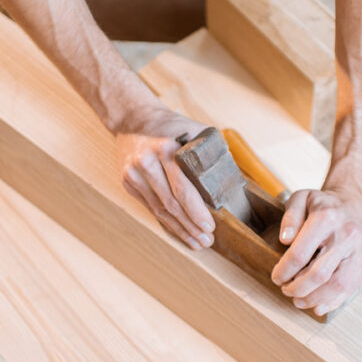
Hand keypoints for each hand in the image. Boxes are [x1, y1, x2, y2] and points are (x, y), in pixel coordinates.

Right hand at [115, 106, 216, 249]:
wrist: (131, 118)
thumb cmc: (170, 125)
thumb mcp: (193, 129)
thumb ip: (211, 151)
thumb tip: (234, 177)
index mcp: (165, 149)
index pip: (182, 188)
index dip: (196, 211)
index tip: (209, 226)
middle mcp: (146, 163)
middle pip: (171, 204)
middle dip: (190, 226)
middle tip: (207, 240)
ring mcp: (134, 174)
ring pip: (159, 210)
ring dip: (179, 229)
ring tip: (197, 243)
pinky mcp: (127, 182)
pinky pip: (150, 207)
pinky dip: (166, 222)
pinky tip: (179, 232)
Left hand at [271, 188, 361, 316]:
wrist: (358, 202)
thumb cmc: (326, 204)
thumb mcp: (303, 198)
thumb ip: (290, 217)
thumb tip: (285, 240)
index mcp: (326, 218)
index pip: (300, 254)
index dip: (284, 271)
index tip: (277, 277)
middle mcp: (346, 235)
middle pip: (318, 274)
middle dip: (297, 289)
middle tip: (287, 290)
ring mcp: (360, 250)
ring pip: (335, 285)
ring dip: (313, 299)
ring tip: (299, 300)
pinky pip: (350, 288)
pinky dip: (332, 302)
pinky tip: (318, 305)